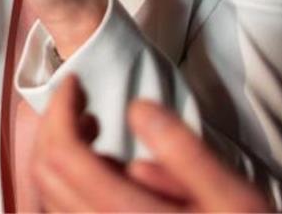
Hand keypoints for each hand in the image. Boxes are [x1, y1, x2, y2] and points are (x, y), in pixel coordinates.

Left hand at [32, 75, 268, 211]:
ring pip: (49, 196)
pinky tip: (105, 168)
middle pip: (46, 173)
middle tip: (80, 99)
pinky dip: (67, 181)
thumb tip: (136, 109)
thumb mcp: (234, 198)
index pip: (65, 156)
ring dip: (59, 153)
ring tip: (93, 127)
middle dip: (54, 125)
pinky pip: (65, 213)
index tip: (74, 80)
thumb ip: (185, 152)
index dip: (60, 109)